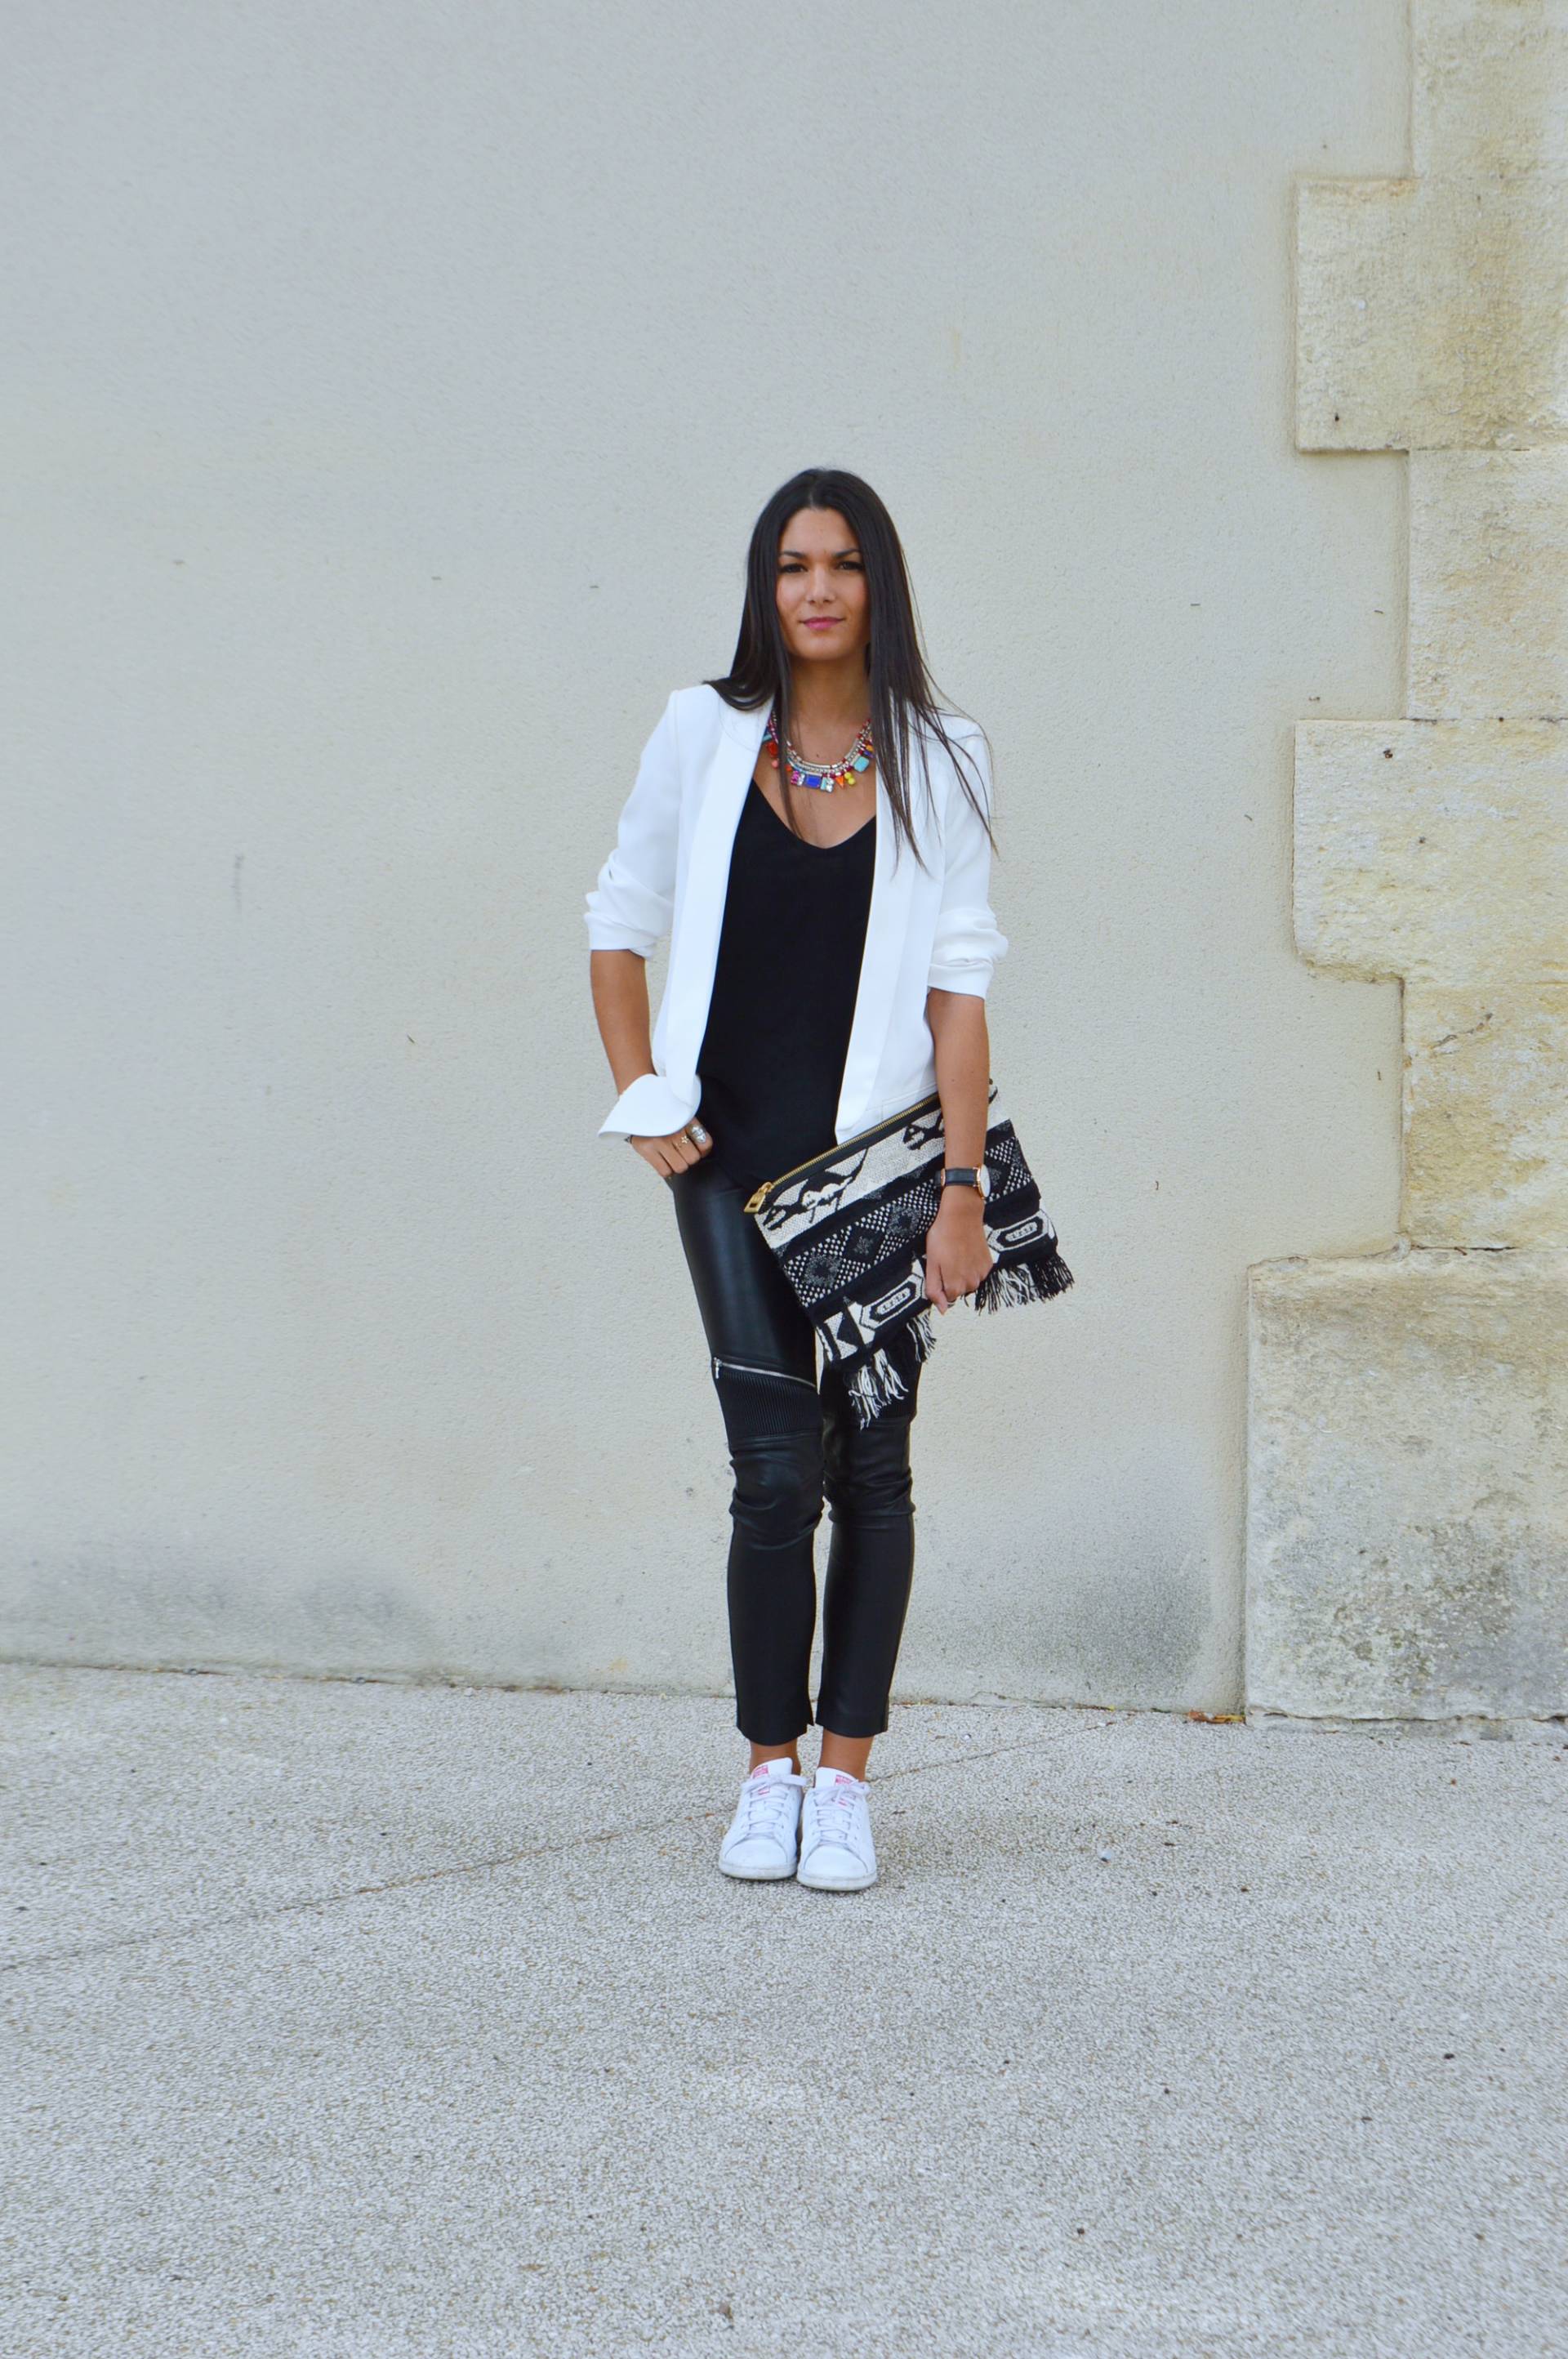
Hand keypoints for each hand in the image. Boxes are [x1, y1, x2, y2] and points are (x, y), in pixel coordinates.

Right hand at [630, 1120, 714, 1178]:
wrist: (635, 1110)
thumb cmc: (661, 1116)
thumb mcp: (680, 1116)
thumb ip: (694, 1129)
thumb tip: (703, 1151)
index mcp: (685, 1120)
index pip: (705, 1143)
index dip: (703, 1150)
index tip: (697, 1149)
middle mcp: (674, 1130)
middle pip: (693, 1158)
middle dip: (688, 1158)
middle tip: (680, 1152)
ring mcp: (660, 1140)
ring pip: (680, 1167)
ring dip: (677, 1165)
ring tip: (670, 1156)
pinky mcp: (646, 1149)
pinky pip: (665, 1171)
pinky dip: (665, 1169)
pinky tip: (662, 1160)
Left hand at [923, 1191, 994, 1312]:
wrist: (962, 1215)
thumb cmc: (942, 1237)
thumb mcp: (931, 1263)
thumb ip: (935, 1289)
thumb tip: (943, 1310)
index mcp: (956, 1286)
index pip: (947, 1298)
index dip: (941, 1283)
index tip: (939, 1267)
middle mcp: (972, 1284)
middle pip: (959, 1290)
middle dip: (951, 1278)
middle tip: (946, 1258)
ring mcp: (982, 1274)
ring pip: (969, 1282)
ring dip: (962, 1272)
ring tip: (956, 1253)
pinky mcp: (989, 1263)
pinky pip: (978, 1272)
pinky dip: (972, 1265)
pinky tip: (967, 1251)